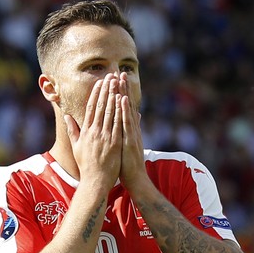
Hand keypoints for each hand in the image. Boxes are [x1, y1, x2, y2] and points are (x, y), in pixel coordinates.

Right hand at [64, 74, 121, 192]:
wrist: (94, 181)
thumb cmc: (86, 165)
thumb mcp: (76, 146)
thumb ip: (72, 130)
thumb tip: (67, 116)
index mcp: (86, 131)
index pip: (91, 108)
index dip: (96, 93)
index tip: (100, 82)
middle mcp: (94, 132)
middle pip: (101, 106)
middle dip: (106, 90)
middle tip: (110, 76)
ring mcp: (105, 137)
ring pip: (110, 112)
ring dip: (114, 95)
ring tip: (117, 83)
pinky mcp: (114, 143)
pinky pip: (117, 124)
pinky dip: (120, 111)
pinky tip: (123, 100)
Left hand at [118, 72, 147, 192]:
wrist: (136, 180)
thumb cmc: (129, 165)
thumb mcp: (129, 144)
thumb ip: (132, 130)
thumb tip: (137, 116)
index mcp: (129, 130)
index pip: (124, 108)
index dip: (121, 93)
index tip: (117, 79)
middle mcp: (132, 129)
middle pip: (127, 105)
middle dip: (123, 89)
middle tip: (120, 72)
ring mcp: (132, 134)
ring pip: (127, 110)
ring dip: (124, 94)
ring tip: (121, 79)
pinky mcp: (131, 140)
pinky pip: (126, 123)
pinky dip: (125, 110)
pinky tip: (122, 99)